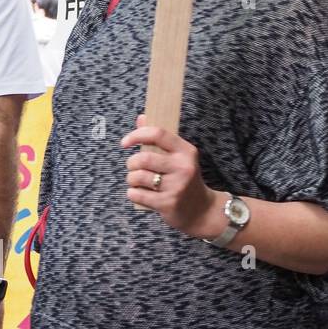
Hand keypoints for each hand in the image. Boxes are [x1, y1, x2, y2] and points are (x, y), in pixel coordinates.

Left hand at [121, 115, 219, 237]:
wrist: (202, 211)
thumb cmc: (185, 180)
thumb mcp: (178, 157)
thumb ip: (159, 139)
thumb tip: (141, 117)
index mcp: (186, 151)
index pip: (158, 134)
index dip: (137, 135)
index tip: (125, 142)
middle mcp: (183, 167)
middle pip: (143, 158)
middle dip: (131, 164)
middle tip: (134, 168)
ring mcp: (176, 186)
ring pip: (137, 177)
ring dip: (131, 180)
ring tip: (137, 182)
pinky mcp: (168, 203)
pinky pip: (137, 194)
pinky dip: (133, 194)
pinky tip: (140, 194)